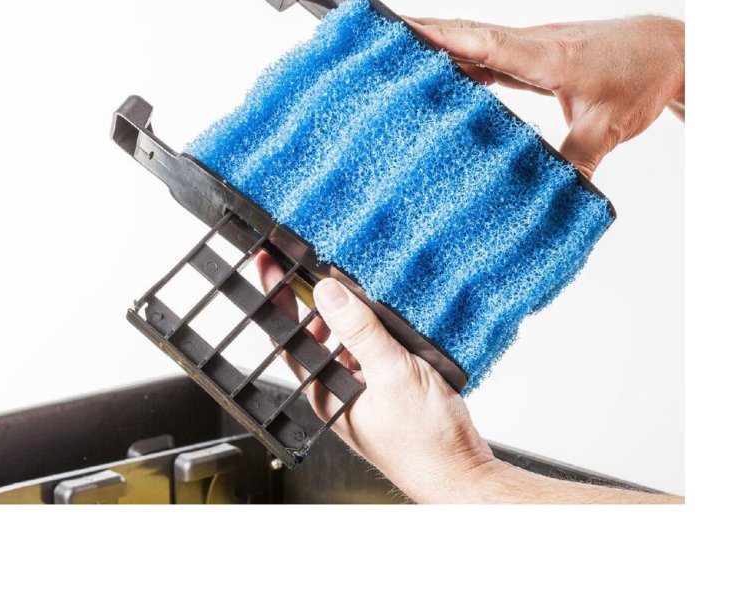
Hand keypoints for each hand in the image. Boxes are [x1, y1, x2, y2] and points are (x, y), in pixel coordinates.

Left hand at [254, 251, 495, 503]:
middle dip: (312, 298)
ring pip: (347, 340)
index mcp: (328, 393)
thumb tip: (328, 292)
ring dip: (348, 312)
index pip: (291, 337)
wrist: (463, 474)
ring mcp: (365, 391)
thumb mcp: (392, 375)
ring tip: (352, 279)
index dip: (277, 298)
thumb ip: (360, 332)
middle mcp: (341, 392)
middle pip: (316, 335)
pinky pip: (373, 350)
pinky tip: (389, 314)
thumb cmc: (427, 444)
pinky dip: (376, 328)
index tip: (269, 264)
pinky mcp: (390, 389)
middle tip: (308, 258)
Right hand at [406, 16, 684, 177]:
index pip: (482, 42)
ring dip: (440, 45)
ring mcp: (533, 48)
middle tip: (380, 36)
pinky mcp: (537, 56)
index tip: (400, 30)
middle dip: (422, 33)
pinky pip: (491, 55)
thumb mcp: (609, 124)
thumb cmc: (642, 74)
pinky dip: (466, 60)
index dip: (440, 38)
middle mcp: (532, 44)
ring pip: (476, 42)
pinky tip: (448, 74)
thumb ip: (578, 159)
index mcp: (544, 55)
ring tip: (399, 55)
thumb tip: (552, 194)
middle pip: (467, 35)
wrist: (671, 50)